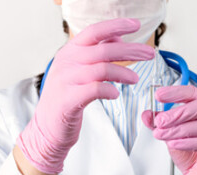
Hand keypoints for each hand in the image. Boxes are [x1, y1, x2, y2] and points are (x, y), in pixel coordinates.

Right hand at [16, 18, 154, 174]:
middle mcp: (66, 62)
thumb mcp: (78, 69)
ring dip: (123, 73)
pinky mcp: (68, 100)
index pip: (94, 31)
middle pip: (103, 50)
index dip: (116, 26)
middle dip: (130, 50)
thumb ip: (95, 52)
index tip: (136, 25)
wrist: (46, 128)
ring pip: (102, 69)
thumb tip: (117, 37)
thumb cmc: (66, 97)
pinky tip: (115, 93)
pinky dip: (110, 90)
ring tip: (135, 79)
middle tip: (149, 54)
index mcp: (69, 51)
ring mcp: (65, 81)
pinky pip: (95, 89)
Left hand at [142, 86, 196, 174]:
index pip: (194, 93)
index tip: (159, 94)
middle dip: (177, 112)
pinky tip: (175, 144)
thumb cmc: (192, 156)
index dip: (176, 92)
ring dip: (179, 130)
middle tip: (160, 120)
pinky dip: (188, 142)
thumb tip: (147, 114)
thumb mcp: (172, 137)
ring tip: (162, 134)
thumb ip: (161, 125)